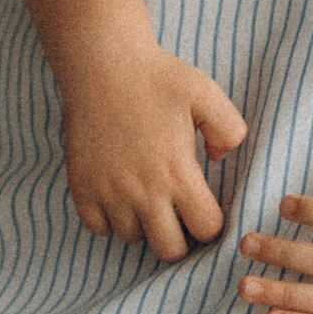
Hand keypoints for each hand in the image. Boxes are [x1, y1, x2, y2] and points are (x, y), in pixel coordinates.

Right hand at [62, 38, 249, 261]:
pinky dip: (109, 220)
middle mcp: (143, 191)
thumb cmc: (158, 76)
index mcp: (178, 173)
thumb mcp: (208, 94)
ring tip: (147, 199)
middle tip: (179, 215)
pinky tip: (119, 196)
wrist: (102, 63)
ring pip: (132, 238)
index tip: (206, 209)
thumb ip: (230, 130)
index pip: (206, 230)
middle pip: (169, 250)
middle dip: (181, 238)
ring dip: (143, 225)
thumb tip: (221, 159)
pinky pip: (98, 228)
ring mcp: (109, 192)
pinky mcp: (82, 186)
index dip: (212, 224)